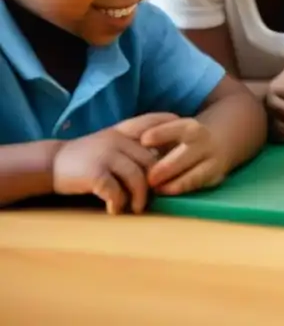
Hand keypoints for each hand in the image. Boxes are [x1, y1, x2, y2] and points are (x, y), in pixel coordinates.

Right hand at [51, 112, 179, 214]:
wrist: (52, 163)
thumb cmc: (87, 156)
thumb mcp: (111, 141)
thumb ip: (133, 145)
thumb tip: (162, 159)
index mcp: (123, 130)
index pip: (151, 121)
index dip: (170, 125)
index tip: (183, 139)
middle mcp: (117, 139)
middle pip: (150, 159)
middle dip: (156, 180)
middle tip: (155, 195)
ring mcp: (106, 155)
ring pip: (137, 176)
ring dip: (140, 196)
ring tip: (138, 208)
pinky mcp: (94, 173)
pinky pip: (115, 191)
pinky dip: (118, 203)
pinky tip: (115, 210)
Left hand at [141, 117, 226, 195]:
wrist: (220, 140)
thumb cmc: (184, 138)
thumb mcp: (173, 130)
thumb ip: (154, 136)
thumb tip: (127, 144)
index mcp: (190, 128)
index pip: (177, 128)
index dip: (161, 133)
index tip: (144, 140)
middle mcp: (204, 143)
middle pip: (187, 154)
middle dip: (167, 167)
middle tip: (149, 178)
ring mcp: (213, 160)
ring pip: (195, 173)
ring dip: (176, 183)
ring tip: (157, 190)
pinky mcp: (216, 177)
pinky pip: (199, 184)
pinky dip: (183, 188)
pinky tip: (168, 192)